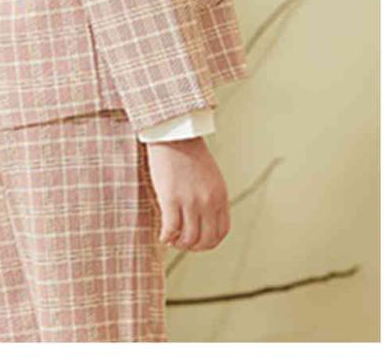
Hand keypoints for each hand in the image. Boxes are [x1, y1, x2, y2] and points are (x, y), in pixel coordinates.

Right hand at [145, 136, 230, 251]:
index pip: (221, 232)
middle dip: (193, 247)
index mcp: (220, 197)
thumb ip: (212, 198)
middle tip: (181, 243)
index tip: (196, 241)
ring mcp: (190, 201)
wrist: (175, 136)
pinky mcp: (171, 198)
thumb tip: (204, 220)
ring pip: (188, 238)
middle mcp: (208, 202)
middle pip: (205, 240)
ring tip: (170, 238)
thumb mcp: (211, 178)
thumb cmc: (189, 154)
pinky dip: (166, 236)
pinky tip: (162, 234)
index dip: (208, 243)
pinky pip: (170, 229)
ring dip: (178, 244)